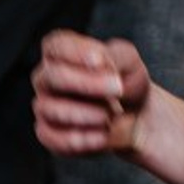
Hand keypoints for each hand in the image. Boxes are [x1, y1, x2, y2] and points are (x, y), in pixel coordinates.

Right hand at [34, 30, 150, 158]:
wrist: (137, 118)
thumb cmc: (126, 84)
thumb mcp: (128, 61)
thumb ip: (114, 56)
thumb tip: (99, 66)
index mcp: (62, 55)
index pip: (55, 45)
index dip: (75, 52)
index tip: (100, 60)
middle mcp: (47, 79)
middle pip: (52, 75)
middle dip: (86, 83)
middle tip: (117, 89)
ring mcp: (45, 107)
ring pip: (50, 108)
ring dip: (86, 113)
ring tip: (111, 115)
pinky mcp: (49, 134)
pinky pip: (54, 137)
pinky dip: (82, 138)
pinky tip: (102, 135)